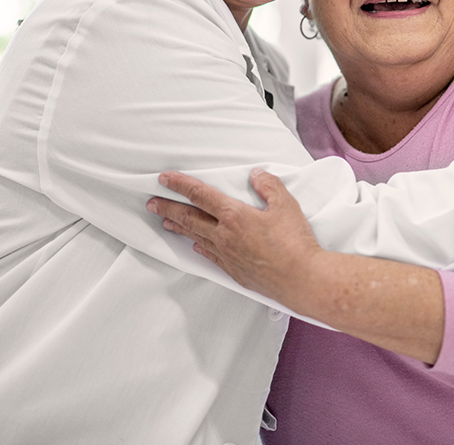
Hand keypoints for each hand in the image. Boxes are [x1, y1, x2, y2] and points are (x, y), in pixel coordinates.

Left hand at [146, 168, 321, 305]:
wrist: (301, 279)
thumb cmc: (295, 243)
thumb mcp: (286, 205)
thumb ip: (268, 186)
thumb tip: (256, 175)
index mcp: (234, 215)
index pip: (200, 195)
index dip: (180, 185)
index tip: (165, 179)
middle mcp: (224, 235)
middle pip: (189, 217)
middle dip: (168, 208)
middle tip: (151, 203)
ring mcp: (227, 255)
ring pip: (196, 237)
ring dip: (178, 227)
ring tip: (165, 222)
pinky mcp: (234, 270)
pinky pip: (210, 255)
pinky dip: (199, 247)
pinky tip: (196, 245)